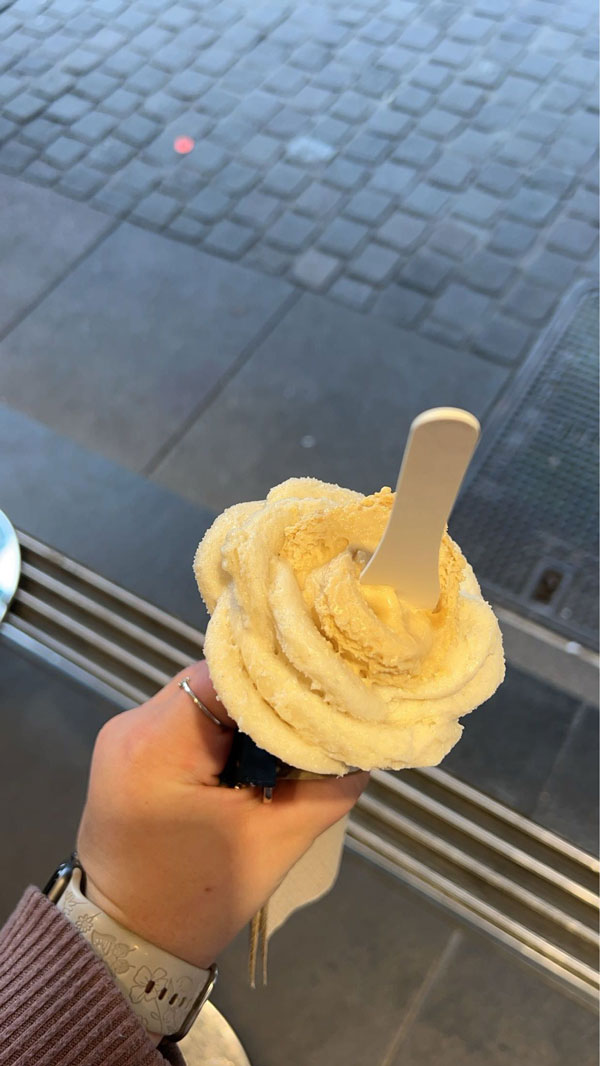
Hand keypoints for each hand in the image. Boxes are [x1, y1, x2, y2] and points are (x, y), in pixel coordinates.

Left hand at [77, 661, 367, 972]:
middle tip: (319, 710)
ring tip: (292, 734)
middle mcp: (132, 724)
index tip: (326, 690)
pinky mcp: (129, 749)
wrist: (127, 943)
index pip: (230, 674)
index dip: (282, 677)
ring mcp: (124, 734)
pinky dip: (224, 729)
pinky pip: (187, 718)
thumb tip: (362, 745)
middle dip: (269, 694)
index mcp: (158, 743)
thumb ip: (326, 788)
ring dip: (247, 713)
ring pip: (204, 695)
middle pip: (217, 679)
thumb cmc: (197, 898)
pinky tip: (257, 752)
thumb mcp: (274, 844)